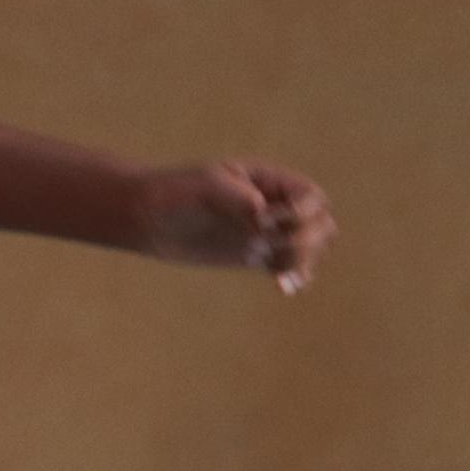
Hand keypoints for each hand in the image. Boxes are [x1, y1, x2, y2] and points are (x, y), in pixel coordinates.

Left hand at [135, 162, 337, 289]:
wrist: (148, 216)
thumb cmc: (175, 190)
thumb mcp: (205, 185)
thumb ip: (236, 196)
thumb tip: (262, 211)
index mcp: (268, 182)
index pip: (312, 197)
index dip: (301, 212)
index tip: (262, 220)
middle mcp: (273, 207)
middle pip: (321, 224)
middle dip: (307, 238)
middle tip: (270, 245)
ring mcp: (265, 233)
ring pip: (308, 249)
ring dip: (302, 260)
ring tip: (280, 273)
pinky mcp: (252, 256)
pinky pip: (286, 267)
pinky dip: (293, 277)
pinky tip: (285, 288)